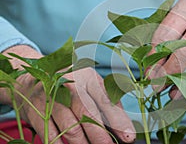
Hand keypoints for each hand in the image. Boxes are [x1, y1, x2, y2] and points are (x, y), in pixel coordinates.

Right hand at [0, 45, 135, 143]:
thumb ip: (107, 103)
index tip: (128, 136)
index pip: (105, 100)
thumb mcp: (90, 86)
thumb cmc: (70, 84)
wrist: (31, 78)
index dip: (118, 120)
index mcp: (87, 76)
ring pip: (71, 128)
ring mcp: (50, 96)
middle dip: (101, 136)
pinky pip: (51, 134)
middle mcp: (69, 83)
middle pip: (88, 115)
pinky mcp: (35, 110)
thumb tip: (123, 128)